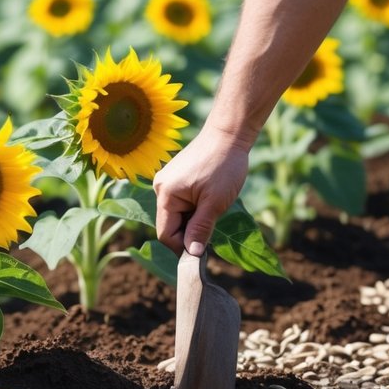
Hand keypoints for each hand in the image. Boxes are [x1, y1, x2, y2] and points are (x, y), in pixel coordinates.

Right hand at [153, 124, 251, 257]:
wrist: (229, 134)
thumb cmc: (224, 166)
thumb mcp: (215, 203)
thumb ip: (200, 229)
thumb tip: (193, 254)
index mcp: (165, 194)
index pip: (166, 234)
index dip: (184, 247)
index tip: (204, 251)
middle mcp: (160, 188)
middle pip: (169, 225)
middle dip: (189, 232)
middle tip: (212, 229)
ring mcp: (166, 181)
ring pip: (176, 215)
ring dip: (192, 220)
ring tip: (212, 210)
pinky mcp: (175, 177)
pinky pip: (179, 202)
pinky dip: (193, 208)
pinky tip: (208, 200)